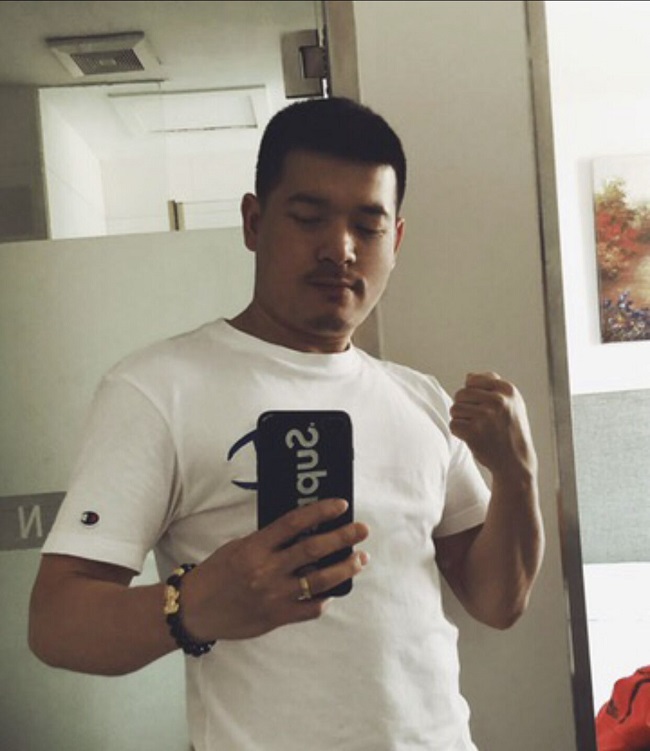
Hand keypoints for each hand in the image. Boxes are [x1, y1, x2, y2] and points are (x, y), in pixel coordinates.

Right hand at [179, 498, 368, 641]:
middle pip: (313, 550)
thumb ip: (269, 541)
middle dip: (342, 537)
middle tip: (361, 530)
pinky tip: (334, 591)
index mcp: (255, 547)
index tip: (341, 505)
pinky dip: (325, 599)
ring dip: (344, 568)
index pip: (294, 523)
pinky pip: (310, 609)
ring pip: (319, 581)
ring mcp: (273, 596)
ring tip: (360, 559)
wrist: (195, 609)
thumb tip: (303, 530)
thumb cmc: (217, 573)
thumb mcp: (239, 547)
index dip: (320, 511)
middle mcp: (267, 570)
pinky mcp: (276, 618)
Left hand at [449, 372, 536, 478]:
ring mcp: (485, 416)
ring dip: (461, 420)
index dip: (471, 394)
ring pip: (454, 409)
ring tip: (477, 429)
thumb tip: (468, 376)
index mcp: (507, 390)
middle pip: (460, 394)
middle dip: (464, 407)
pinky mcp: (474, 432)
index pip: (472, 380)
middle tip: (478, 421)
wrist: (516, 461)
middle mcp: (498, 401)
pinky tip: (473, 438)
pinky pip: (453, 424)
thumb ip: (492, 386)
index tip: (482, 406)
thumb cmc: (510, 430)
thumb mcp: (512, 404)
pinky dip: (459, 433)